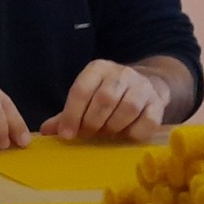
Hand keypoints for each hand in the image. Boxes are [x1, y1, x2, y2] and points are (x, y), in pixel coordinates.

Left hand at [40, 59, 170, 140]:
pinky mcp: (158, 102)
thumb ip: (66, 115)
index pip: (81, 90)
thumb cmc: (107, 96)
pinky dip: (134, 132)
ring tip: (107, 133)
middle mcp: (121, 73)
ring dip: (113, 127)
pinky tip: (126, 134)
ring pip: (128, 108)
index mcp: (98, 68)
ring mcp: (142, 86)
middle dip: (92, 122)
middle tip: (88, 134)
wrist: (146, 86)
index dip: (72, 115)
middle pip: (104, 99)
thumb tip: (46, 131)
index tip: (66, 135)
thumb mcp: (86, 98)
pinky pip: (147, 120)